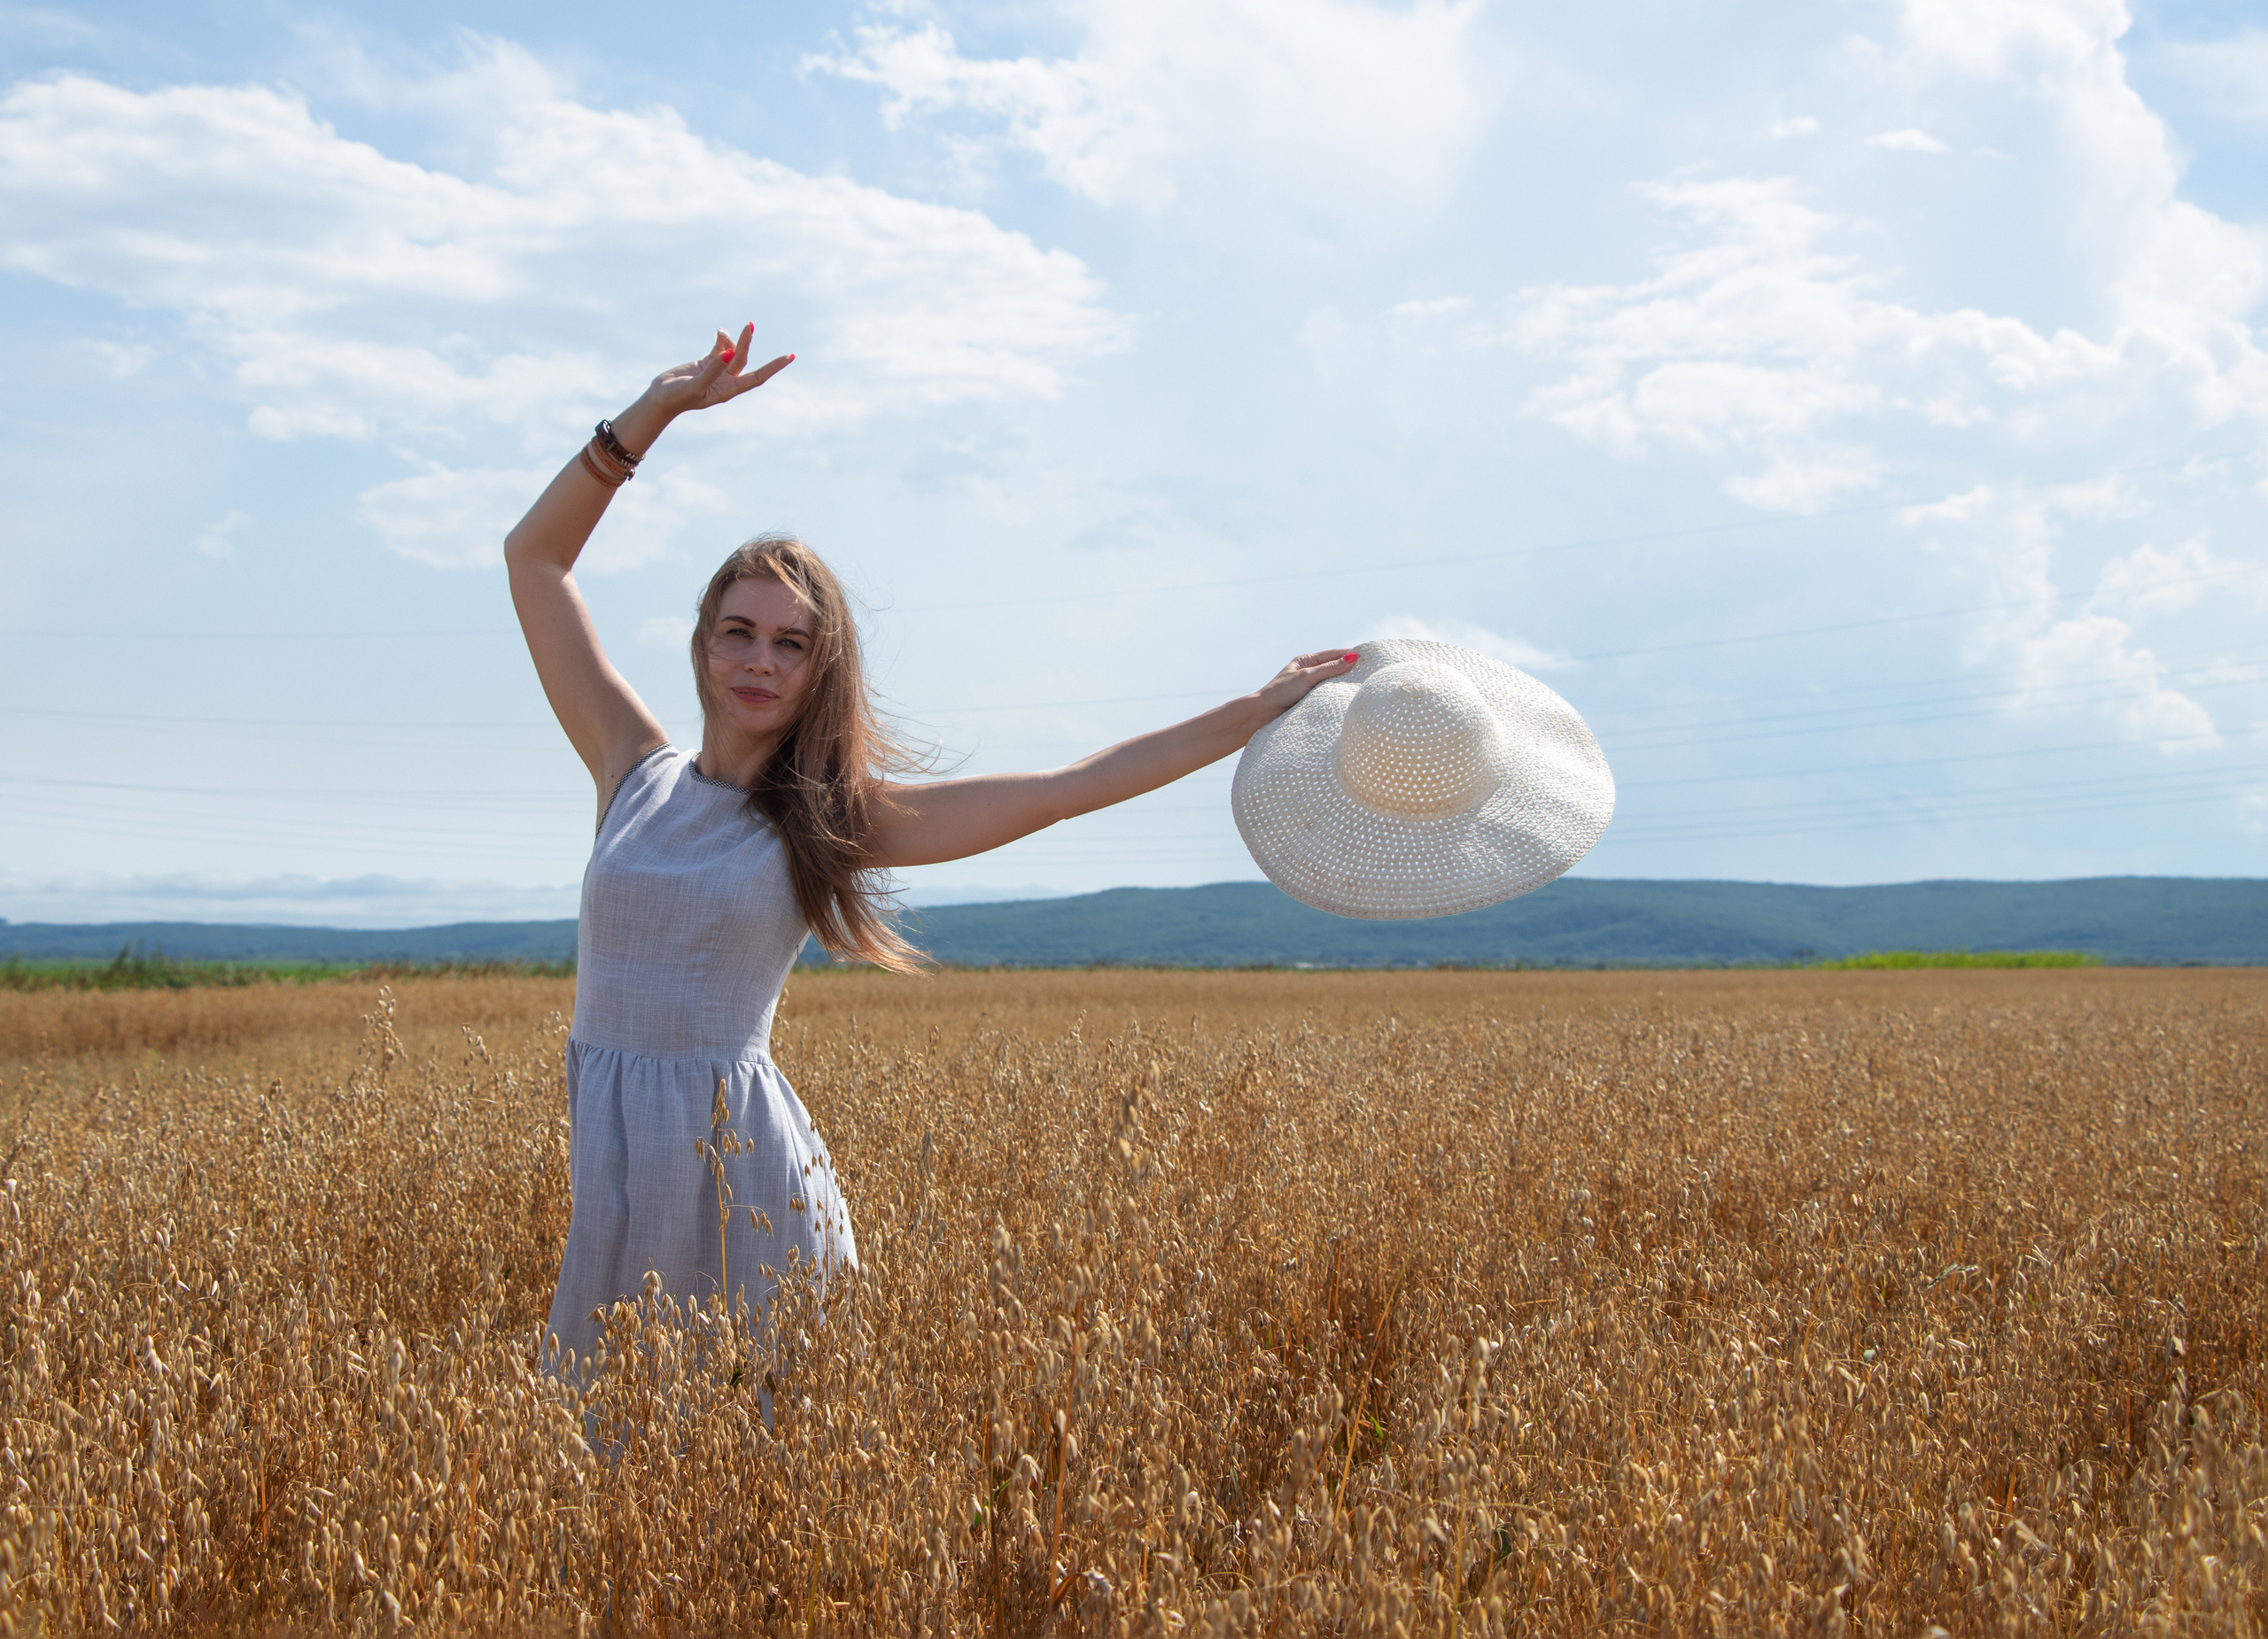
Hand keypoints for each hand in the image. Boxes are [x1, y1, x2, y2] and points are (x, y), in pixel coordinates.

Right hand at [643, 323, 794, 418]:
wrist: (659, 398)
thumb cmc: (677, 397)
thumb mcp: (695, 385)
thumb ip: (713, 370)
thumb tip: (730, 353)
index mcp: (728, 390)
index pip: (757, 377)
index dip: (773, 367)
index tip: (790, 357)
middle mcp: (726, 381)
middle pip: (743, 359)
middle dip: (746, 342)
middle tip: (749, 325)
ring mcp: (717, 371)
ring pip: (732, 351)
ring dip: (730, 339)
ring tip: (719, 333)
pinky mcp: (706, 362)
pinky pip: (720, 348)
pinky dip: (721, 339)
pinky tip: (719, 332)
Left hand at [1252, 649, 1360, 721]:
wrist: (1263, 714)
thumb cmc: (1280, 692)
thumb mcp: (1307, 677)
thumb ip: (1330, 668)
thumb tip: (1352, 658)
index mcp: (1306, 661)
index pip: (1333, 654)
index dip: (1350, 654)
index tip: (1368, 656)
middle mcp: (1309, 672)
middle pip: (1335, 668)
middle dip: (1350, 668)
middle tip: (1370, 670)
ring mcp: (1311, 687)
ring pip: (1333, 682)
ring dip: (1345, 683)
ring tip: (1363, 683)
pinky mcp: (1311, 700)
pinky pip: (1328, 695)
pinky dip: (1337, 694)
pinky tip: (1348, 696)